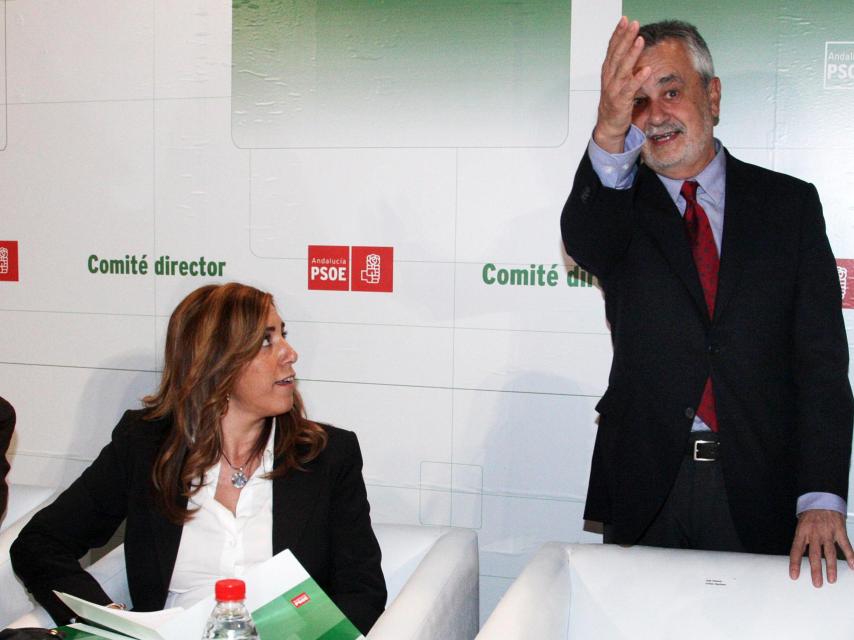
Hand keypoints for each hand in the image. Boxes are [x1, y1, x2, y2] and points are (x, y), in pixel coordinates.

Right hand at [593, 16, 651, 152]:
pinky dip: (637, 79)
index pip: (613, 48)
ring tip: (639, 40)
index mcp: (609, 71)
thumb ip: (623, 63)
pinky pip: (630, 88)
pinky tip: (646, 70)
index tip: (625, 20)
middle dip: (625, 38)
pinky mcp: (621, 100)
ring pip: (623, 68)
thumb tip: (633, 46)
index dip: (618, 34)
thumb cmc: (614, 101)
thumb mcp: (617, 78)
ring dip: (631, 54)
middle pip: (617, 54)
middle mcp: (610, 77)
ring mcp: (614, 89)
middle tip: (633, 24)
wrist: (609, 124)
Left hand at [789, 509, 853, 586]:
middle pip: (814, 555)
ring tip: (832, 579)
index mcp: (802, 532)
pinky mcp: (839, 531)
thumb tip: (800, 558)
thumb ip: (803, 540)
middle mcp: (814, 534)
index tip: (794, 576)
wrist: (822, 499)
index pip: (796, 550)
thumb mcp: (801, 526)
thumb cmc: (811, 515)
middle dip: (816, 570)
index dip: (795, 564)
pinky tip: (853, 566)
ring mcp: (828, 533)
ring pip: (830, 553)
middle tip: (817, 583)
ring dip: (831, 567)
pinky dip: (851, 556)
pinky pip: (845, 545)